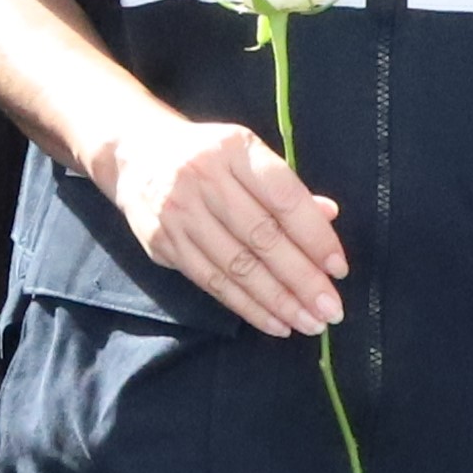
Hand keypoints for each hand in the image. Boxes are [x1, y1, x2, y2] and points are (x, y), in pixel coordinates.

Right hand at [91, 107, 343, 334]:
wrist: (135, 152)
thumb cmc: (208, 156)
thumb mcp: (247, 155)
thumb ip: (286, 188)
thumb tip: (329, 215)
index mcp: (235, 149)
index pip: (283, 198)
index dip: (314, 236)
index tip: (338, 269)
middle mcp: (204, 177)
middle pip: (261, 237)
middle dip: (301, 279)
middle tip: (330, 310)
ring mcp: (179, 212)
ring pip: (236, 266)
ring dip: (277, 301)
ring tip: (308, 323)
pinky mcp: (163, 242)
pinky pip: (211, 281)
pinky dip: (246, 306)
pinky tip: (274, 322)